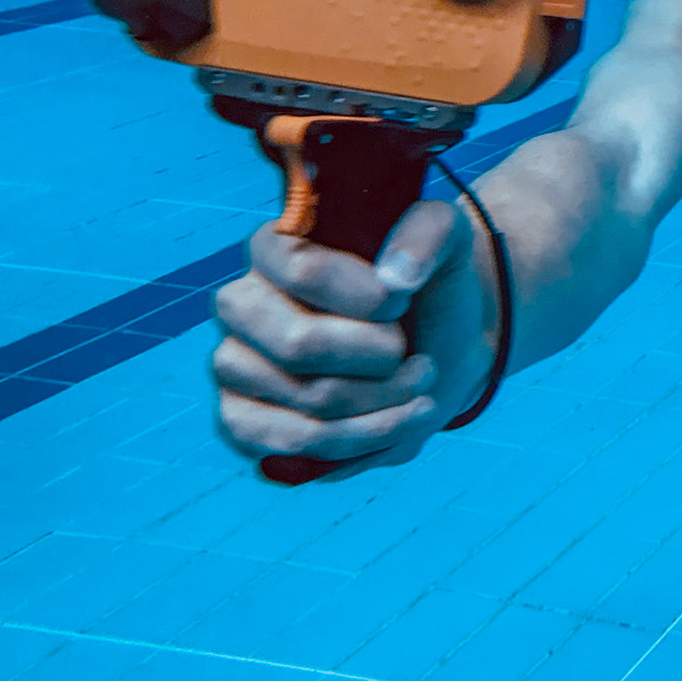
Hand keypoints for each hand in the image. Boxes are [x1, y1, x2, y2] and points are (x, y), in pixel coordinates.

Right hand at [212, 201, 493, 478]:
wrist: (437, 347)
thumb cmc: (429, 288)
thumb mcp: (447, 238)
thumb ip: (428, 233)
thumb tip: (394, 281)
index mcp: (275, 247)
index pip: (304, 270)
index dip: (370, 298)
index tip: (404, 303)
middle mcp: (241, 305)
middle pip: (301, 345)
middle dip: (382, 358)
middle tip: (418, 356)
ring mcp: (234, 366)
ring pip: (310, 402)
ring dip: (386, 404)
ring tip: (420, 386)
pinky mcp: (243, 423)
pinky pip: (294, 447)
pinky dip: (365, 441)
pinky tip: (400, 421)